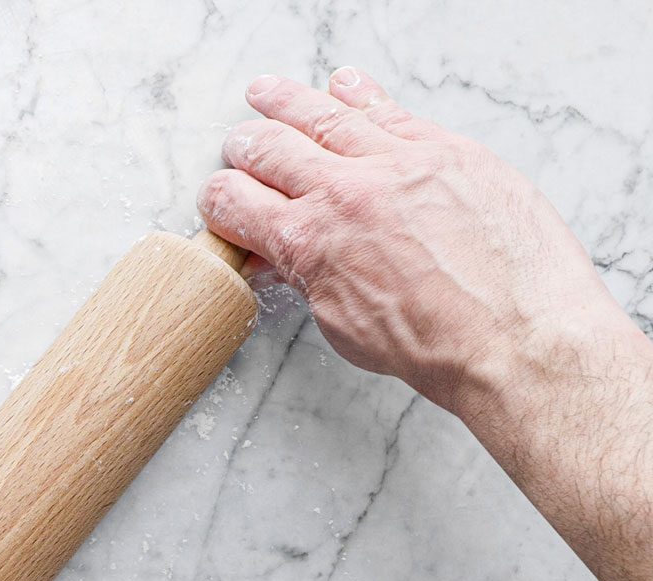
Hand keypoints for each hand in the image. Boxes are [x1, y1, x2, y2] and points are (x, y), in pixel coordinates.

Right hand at [199, 69, 652, 580]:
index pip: (236, 203)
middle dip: (245, 147)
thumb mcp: (342, 325)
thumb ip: (310, 282)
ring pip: (323, 115)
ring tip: (265, 93)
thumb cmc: (436, 343)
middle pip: (270, 150)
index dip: (218, 200)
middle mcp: (343, 192)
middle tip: (238, 145)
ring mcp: (395, 162)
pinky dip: (358, 94)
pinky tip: (344, 85)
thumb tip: (292, 265)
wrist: (514, 334)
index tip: (218, 199)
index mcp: (308, 242)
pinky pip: (388, 110)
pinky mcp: (444, 149)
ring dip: (286, 102)